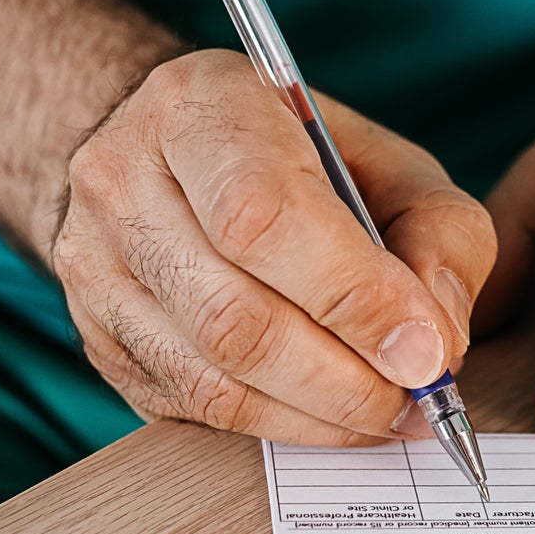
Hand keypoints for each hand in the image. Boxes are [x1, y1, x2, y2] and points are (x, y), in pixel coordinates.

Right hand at [52, 50, 494, 443]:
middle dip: (346, 378)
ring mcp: (93, 266)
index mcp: (197, 106)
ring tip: (388, 412)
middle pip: (233, 316)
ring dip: (319, 415)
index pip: (262, 216)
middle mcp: (121, 181)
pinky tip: (331, 415)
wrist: (176, 158)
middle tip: (419, 398)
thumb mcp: (391, 162)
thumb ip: (440, 235)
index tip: (427, 350)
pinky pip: (194, 411)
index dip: (354, 296)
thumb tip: (434, 344)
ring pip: (211, 380)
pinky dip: (279, 427)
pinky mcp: (97, 339)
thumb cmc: (298, 158)